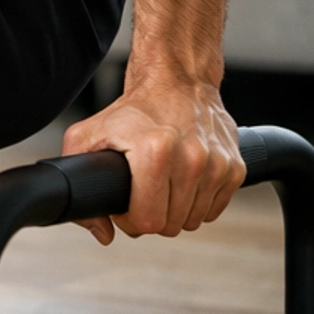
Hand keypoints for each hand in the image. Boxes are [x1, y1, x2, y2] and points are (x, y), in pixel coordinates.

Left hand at [61, 79, 243, 243]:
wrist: (177, 80)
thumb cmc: (133, 110)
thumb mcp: (88, 136)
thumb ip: (78, 182)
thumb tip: (103, 233)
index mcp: (155, 152)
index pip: (147, 221)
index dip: (130, 220)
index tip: (126, 203)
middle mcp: (191, 159)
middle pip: (171, 225)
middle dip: (152, 215)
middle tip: (143, 192)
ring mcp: (217, 164)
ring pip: (193, 221)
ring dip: (175, 210)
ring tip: (163, 183)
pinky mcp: (234, 167)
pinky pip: (213, 210)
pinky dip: (197, 203)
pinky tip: (184, 180)